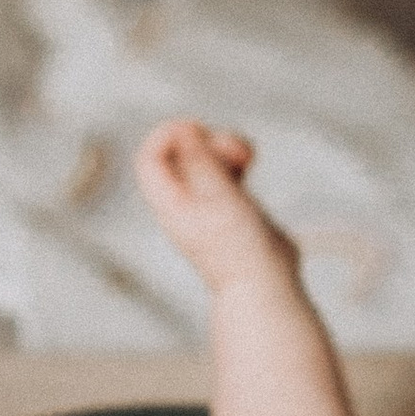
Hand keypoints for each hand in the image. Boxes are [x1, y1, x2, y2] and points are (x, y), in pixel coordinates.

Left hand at [135, 118, 301, 298]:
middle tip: (234, 150)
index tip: (199, 130)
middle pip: (179, 154)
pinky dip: (236, 160)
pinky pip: (224, 171)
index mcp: (170, 205)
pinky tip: (251, 161)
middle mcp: (184, 204)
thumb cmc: (240, 251)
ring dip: (224, 147)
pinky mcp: (230, 207)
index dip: (168, 135)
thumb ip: (200, 163)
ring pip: (204, 160)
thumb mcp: (219, 200)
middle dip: (207, 140)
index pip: (149, 158)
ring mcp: (207, 206)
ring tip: (248, 155)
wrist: (265, 286)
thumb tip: (183, 129)